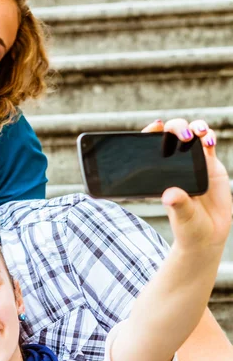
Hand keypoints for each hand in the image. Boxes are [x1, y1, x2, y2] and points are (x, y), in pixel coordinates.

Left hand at [143, 118, 231, 253]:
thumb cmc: (188, 226)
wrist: (208, 234)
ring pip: (192, 135)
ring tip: (199, 133)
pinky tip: (209, 141)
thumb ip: (178, 204)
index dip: (150, 132)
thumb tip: (170, 195)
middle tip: (183, 137)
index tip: (155, 126)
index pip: (150, 148)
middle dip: (177, 128)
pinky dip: (209, 138)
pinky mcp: (210, 165)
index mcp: (159, 174)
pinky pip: (208, 145)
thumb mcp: (182, 217)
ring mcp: (193, 163)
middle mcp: (174, 165)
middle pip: (172, 136)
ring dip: (195, 127)